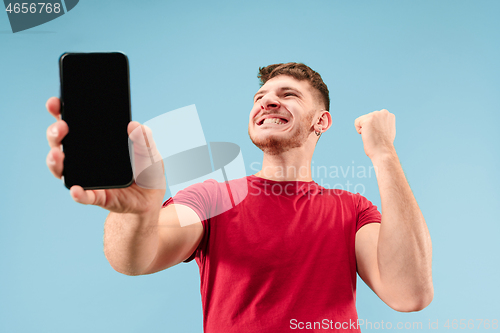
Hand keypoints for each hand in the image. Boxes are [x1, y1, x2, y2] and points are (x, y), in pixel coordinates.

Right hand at [45, 97, 165, 214]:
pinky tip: (76, 190)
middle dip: (55, 133)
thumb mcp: (150, 152)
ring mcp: (88, 177)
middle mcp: (85, 158)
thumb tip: (135, 126)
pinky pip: (84, 196)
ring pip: (63, 169)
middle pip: (61, 143)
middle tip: (61, 128)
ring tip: (58, 154)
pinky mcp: (97, 197)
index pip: (74, 123)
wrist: (151, 198)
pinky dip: (78, 194)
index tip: (55, 103)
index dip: (61, 112)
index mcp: (97, 141)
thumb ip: (145, 139)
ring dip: (56, 161)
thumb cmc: (147, 170)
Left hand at [354, 109, 395, 158]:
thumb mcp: (387, 130)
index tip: (380, 134)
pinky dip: (359, 130)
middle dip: (369, 127)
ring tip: (372, 135)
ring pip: (362, 120)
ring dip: (364, 129)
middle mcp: (383, 112)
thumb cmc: (383, 145)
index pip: (374, 118)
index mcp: (389, 115)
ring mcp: (376, 115)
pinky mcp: (368, 119)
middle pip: (367, 117)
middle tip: (376, 136)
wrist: (383, 151)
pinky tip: (367, 135)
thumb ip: (382, 123)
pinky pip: (357, 122)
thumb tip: (377, 123)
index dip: (374, 128)